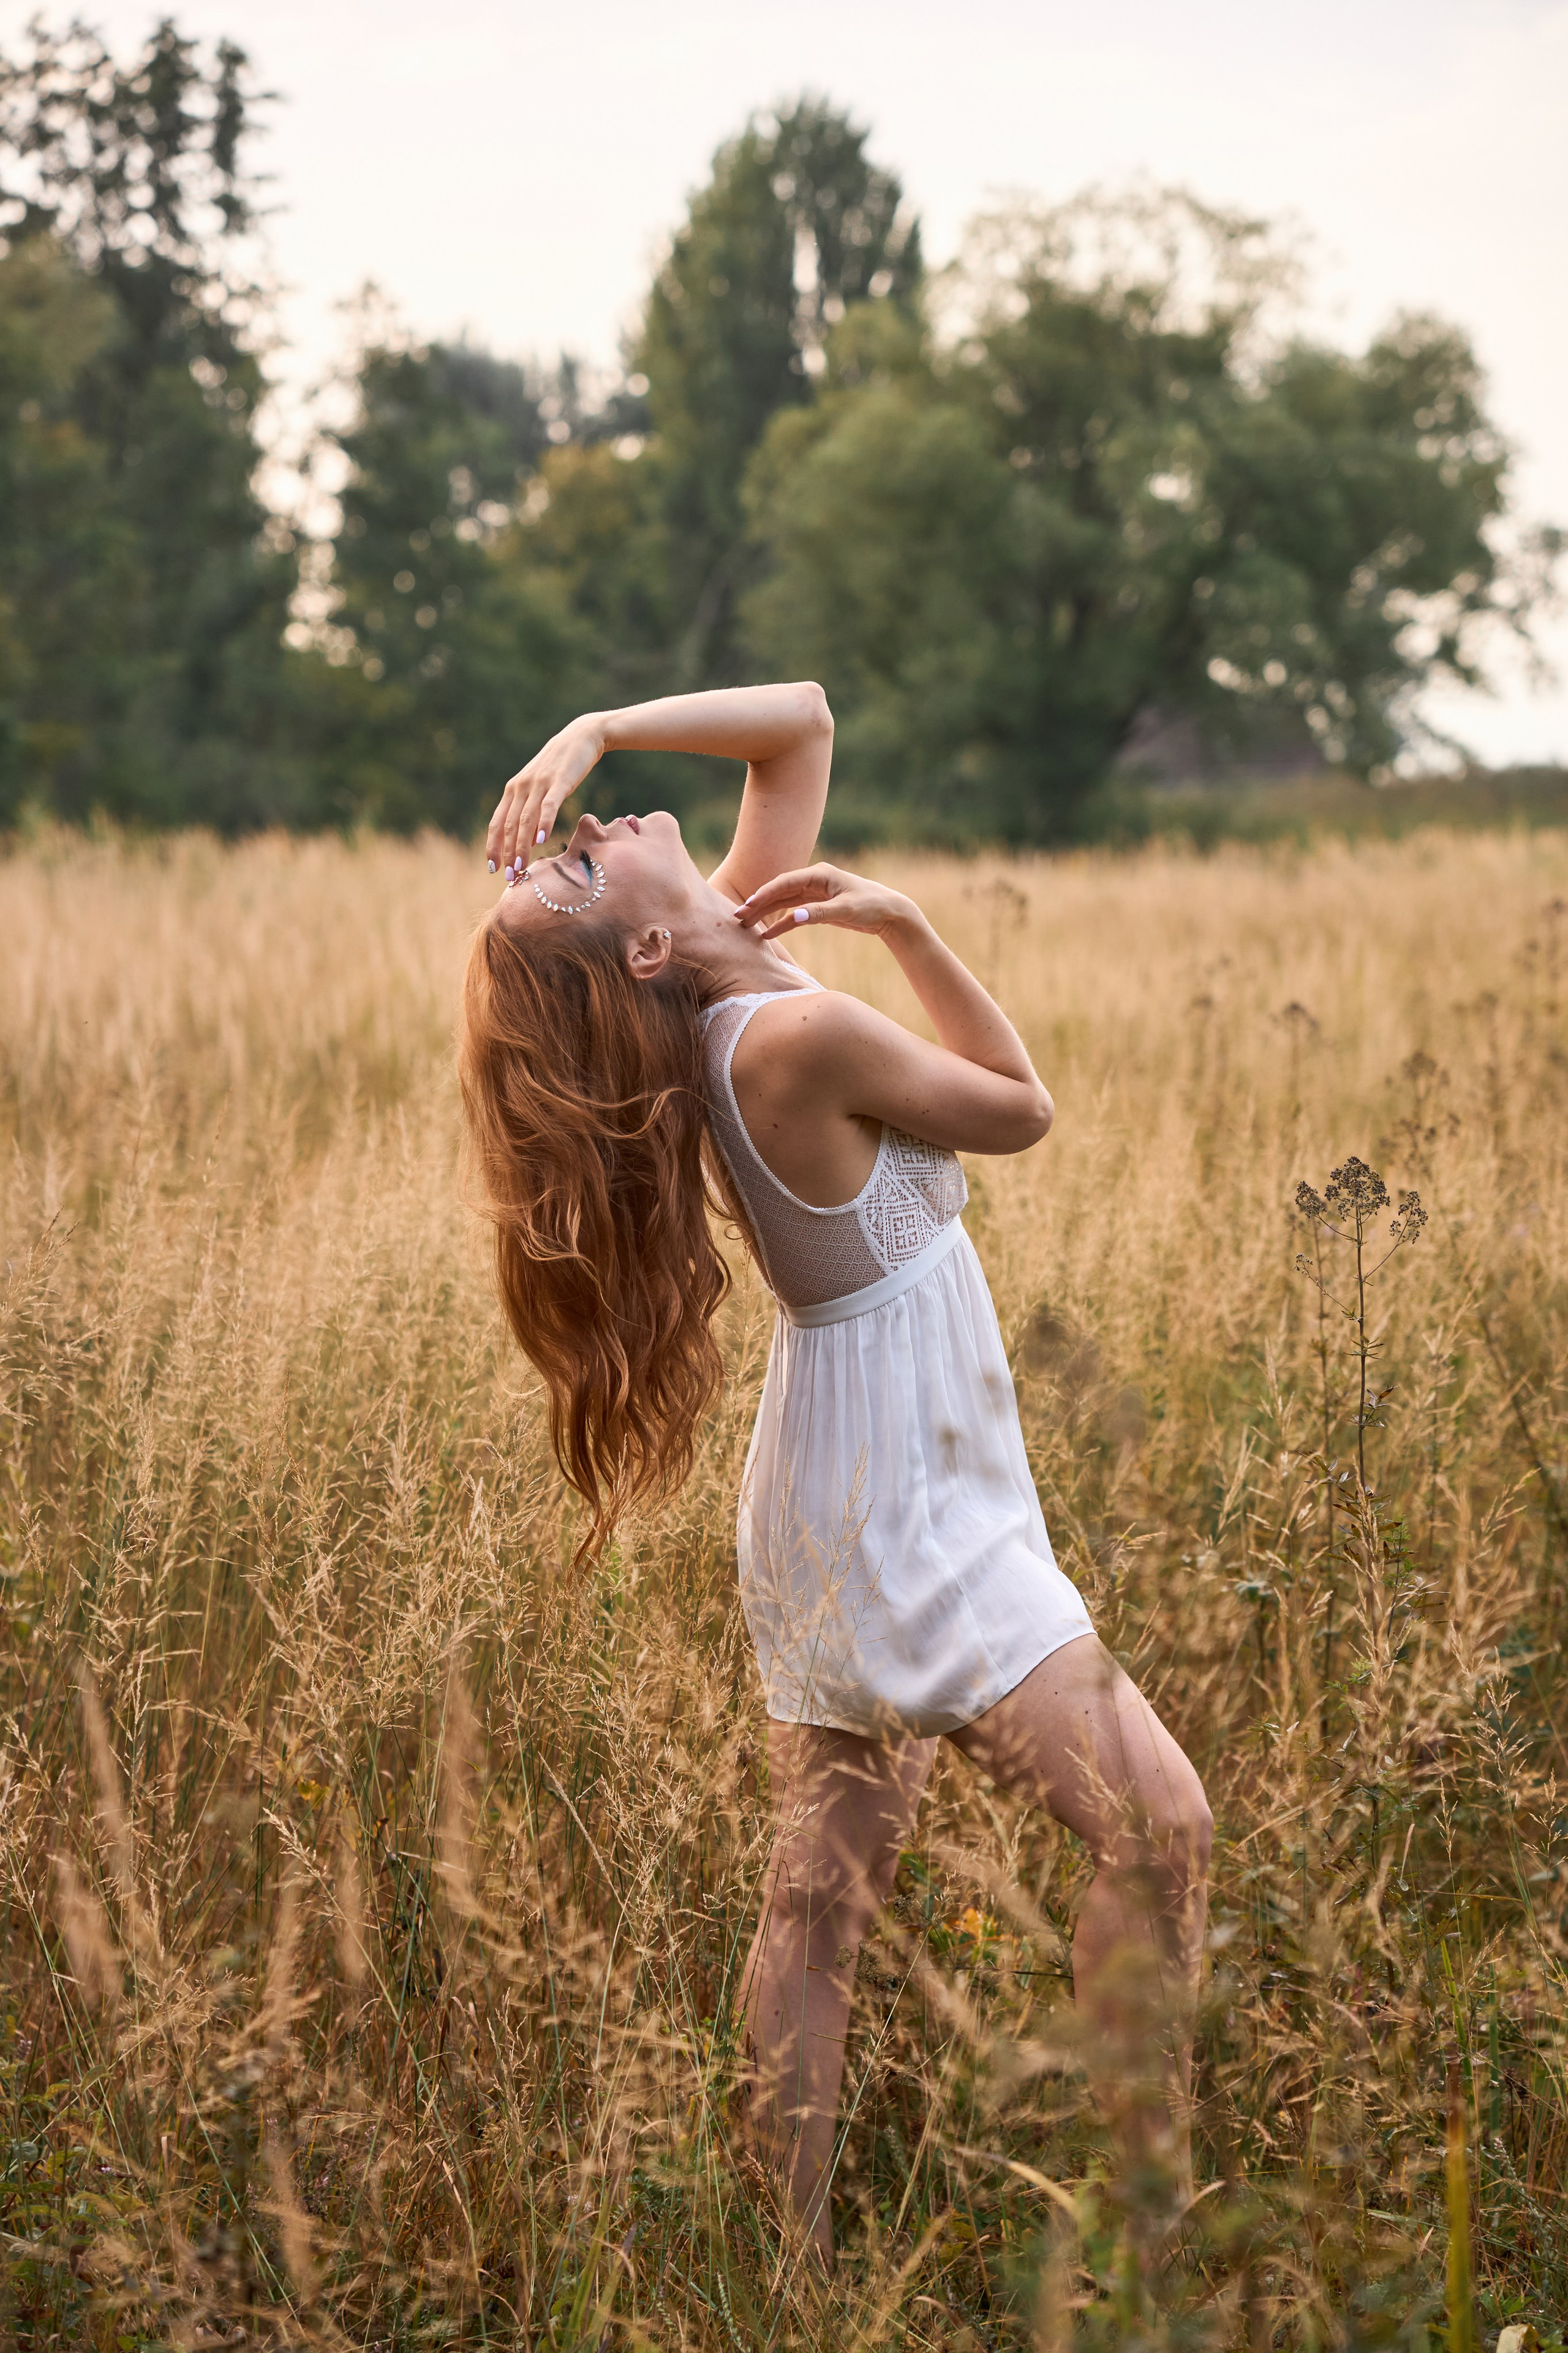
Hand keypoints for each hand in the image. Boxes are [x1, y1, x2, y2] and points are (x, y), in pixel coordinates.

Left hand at [484, 715, 605, 874]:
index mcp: (513, 790)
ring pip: (525, 820)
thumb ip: (531, 814)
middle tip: (509, 877)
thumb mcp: (540, 790)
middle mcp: (520, 787)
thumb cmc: (561, 768)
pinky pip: (548, 806)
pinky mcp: (558, 782)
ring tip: (521, 867)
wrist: (580, 738)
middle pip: (508, 826)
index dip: (493, 847)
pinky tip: (542, 841)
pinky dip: (544, 824)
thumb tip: (530, 842)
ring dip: (521, 846)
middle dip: (507, 853)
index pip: (496, 823)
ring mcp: (539, 784)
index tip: (493, 869)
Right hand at [732, 862, 920, 942]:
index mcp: (819, 874)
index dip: (764, 894)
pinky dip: (782, 923)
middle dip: (758, 904)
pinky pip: (794, 913)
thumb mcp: (846, 910)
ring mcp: (815, 893)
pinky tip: (768, 935)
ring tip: (745, 924)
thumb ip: (819, 913)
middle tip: (737, 917)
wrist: (890, 913)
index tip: (747, 905)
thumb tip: (794, 918)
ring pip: (784, 902)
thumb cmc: (871, 907)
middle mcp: (814, 880)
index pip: (784, 883)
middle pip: (779, 891)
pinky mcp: (818, 906)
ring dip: (765, 913)